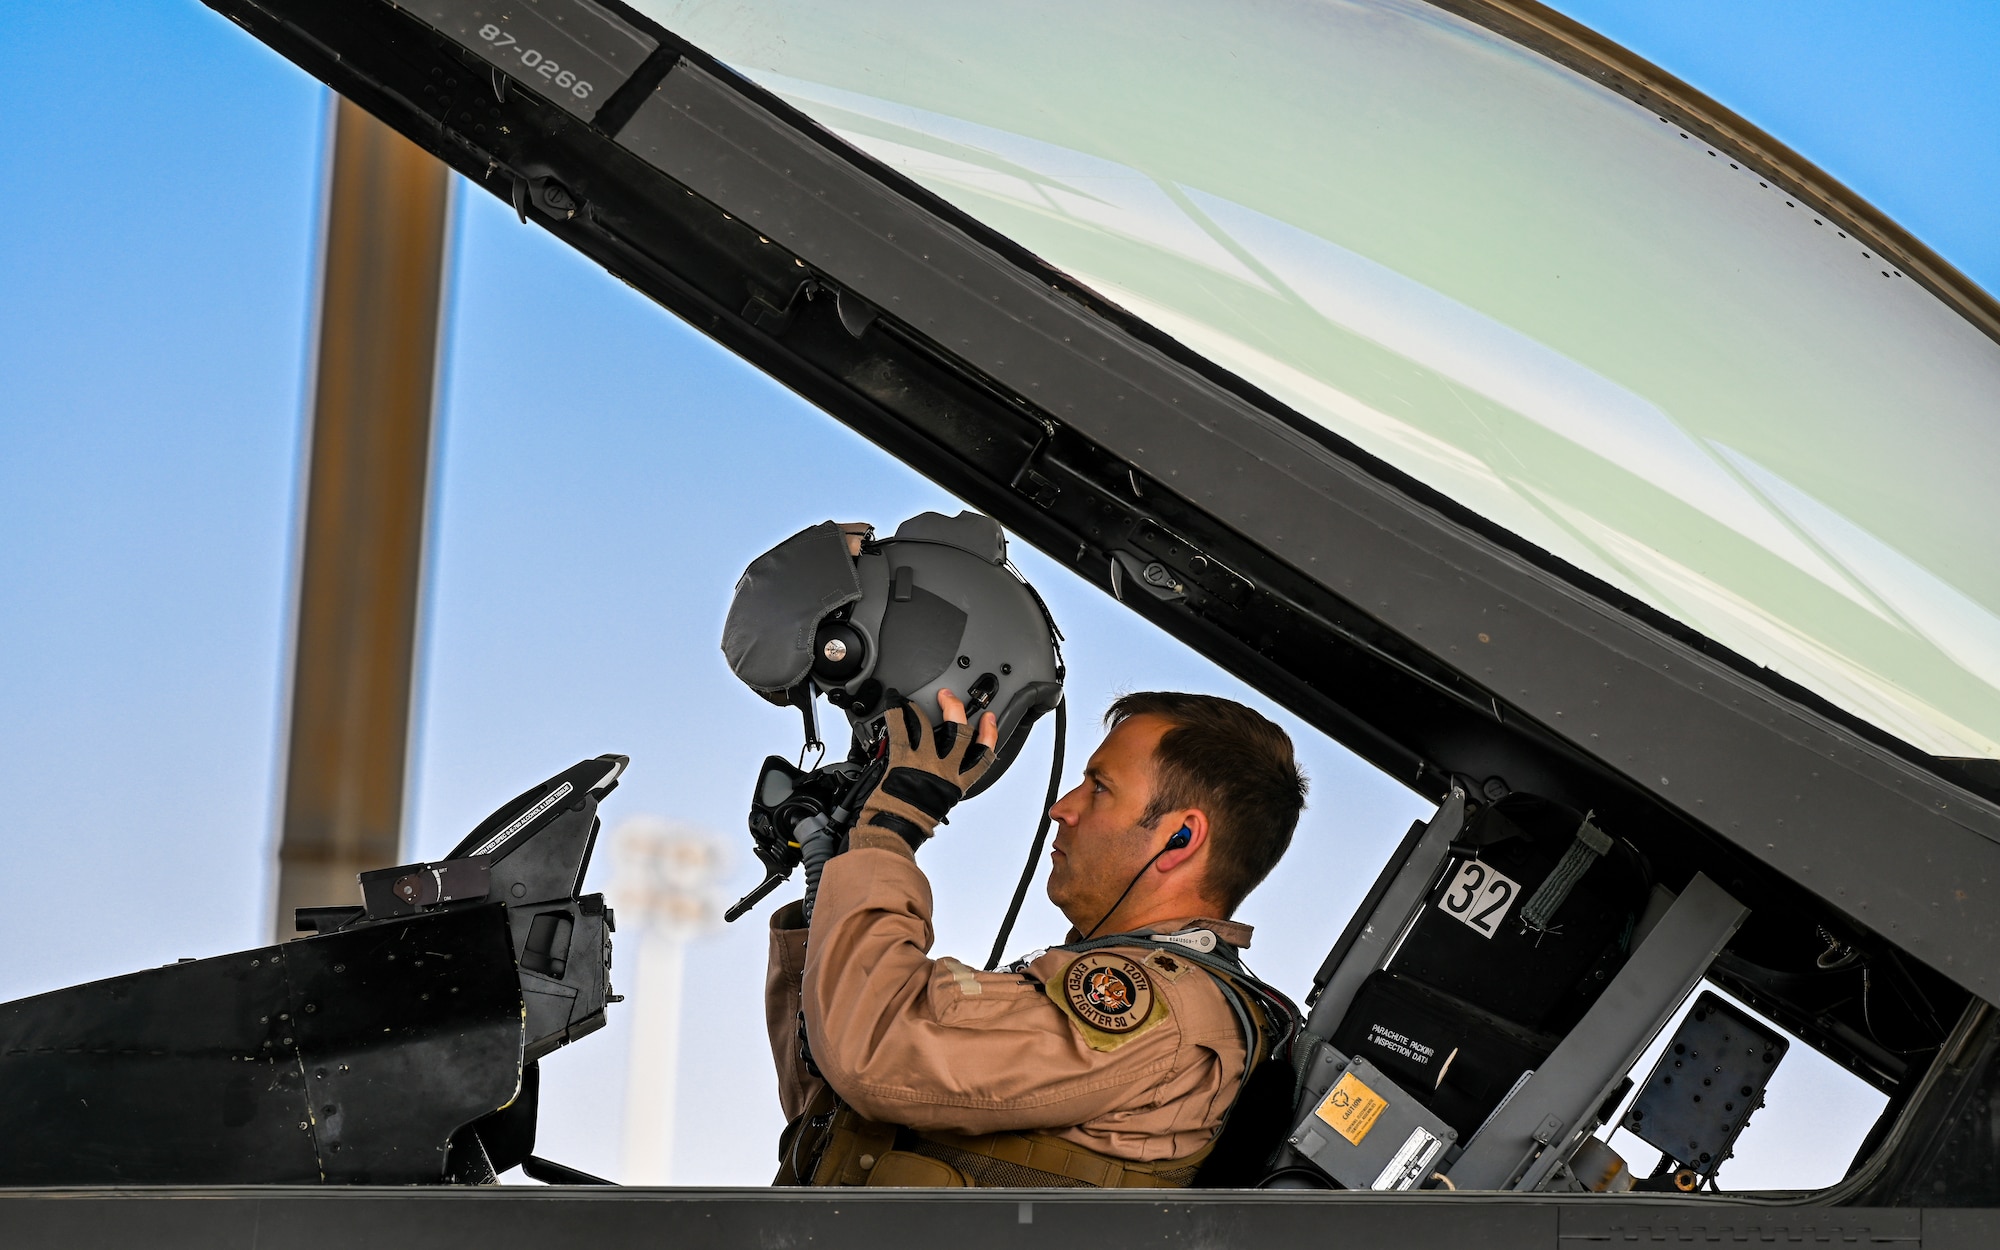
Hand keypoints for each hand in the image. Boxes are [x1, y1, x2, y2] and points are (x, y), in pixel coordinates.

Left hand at [858, 691, 999, 848]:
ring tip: (914, 701)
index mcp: (957, 783)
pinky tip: (893, 705)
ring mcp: (925, 761)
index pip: (982, 756)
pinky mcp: (904, 758)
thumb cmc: (916, 823)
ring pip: (930, 726)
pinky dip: (896, 715)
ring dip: (922, 710)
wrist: (898, 827)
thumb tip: (939, 775)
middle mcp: (944, 769)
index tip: (989, 720)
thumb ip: (943, 785)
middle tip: (950, 698)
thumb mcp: (940, 804)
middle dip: (957, 710)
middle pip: (960, 732)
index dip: (989, 735)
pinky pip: (902, 731)